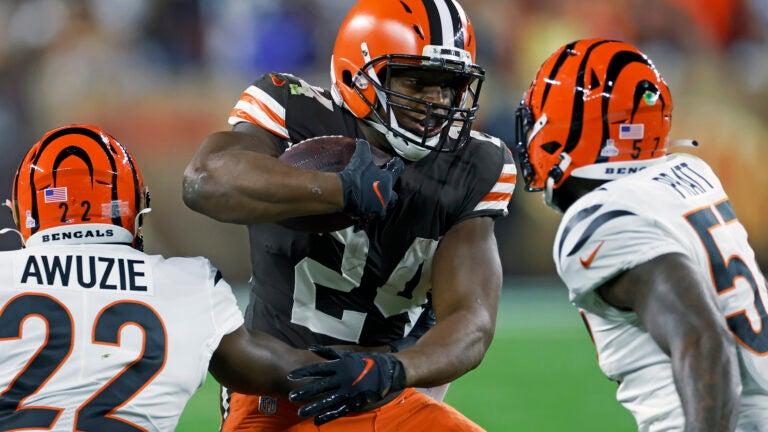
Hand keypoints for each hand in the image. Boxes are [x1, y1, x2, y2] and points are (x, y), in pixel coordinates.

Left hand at [288, 346, 406, 424]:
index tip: (291, 376)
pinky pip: (339, 410)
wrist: (388, 372)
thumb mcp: (348, 354)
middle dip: (305, 392)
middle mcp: (342, 379)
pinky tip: (317, 420)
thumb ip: (329, 353)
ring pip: (327, 400)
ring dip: (313, 407)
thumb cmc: (366, 361)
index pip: (318, 369)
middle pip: (320, 386)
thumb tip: (311, 347)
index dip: (304, 373)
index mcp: (340, 366)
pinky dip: (328, 415)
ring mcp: (349, 391)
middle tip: (291, 397)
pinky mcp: (355, 402)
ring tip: (300, 412)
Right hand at [338, 139, 403, 219]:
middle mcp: (386, 196)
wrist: (343, 192)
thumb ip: (363, 148)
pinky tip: (362, 211)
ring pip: (383, 209)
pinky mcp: (368, 216)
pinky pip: (370, 217)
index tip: (395, 163)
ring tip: (373, 203)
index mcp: (387, 181)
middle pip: (393, 197)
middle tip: (382, 190)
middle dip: (389, 194)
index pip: (397, 170)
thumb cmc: (356, 175)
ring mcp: (377, 208)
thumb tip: (361, 141)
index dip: (395, 165)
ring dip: (379, 206)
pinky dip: (367, 214)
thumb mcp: (360, 158)